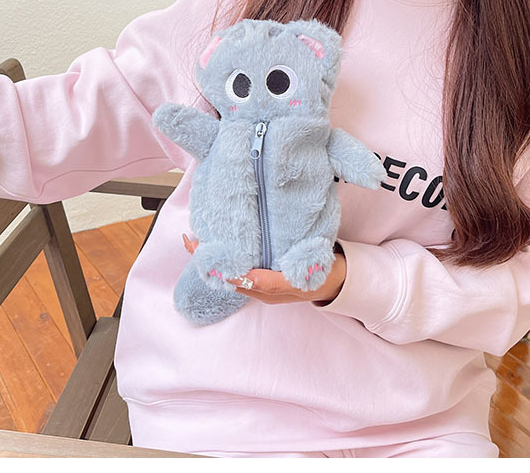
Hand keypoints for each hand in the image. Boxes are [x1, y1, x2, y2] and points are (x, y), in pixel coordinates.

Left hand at [182, 233, 345, 304]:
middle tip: (189, 240)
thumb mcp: (301, 279)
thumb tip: (249, 279)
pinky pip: (244, 265)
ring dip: (217, 256)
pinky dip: (231, 254)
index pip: (233, 277)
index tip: (198, 249)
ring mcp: (264, 280)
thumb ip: (275, 282)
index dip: (214, 265)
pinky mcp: (268, 271)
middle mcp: (261, 287)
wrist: (340, 279)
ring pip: (233, 269)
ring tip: (200, 239)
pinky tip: (225, 241)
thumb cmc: (321, 276)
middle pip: (227, 274)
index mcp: (266, 289)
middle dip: (208, 259)